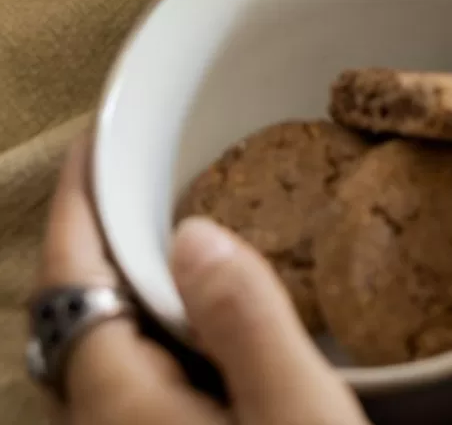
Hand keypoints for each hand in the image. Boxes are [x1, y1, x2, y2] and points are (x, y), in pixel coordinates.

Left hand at [34, 139, 367, 424]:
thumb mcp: (297, 412)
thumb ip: (245, 322)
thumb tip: (195, 233)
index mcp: (121, 400)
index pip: (71, 281)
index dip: (79, 203)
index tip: (101, 137)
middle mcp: (104, 424)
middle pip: (80, 308)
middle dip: (106, 234)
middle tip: (150, 169)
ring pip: (111, 342)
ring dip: (133, 277)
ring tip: (184, 221)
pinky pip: (141, 370)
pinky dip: (159, 318)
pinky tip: (211, 312)